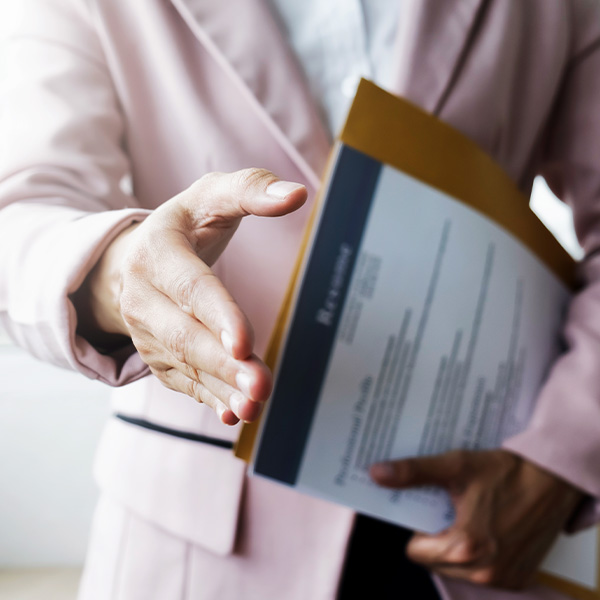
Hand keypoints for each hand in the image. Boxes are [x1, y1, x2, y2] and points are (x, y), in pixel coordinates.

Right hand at [81, 168, 306, 424]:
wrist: (134, 259)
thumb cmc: (185, 225)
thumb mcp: (211, 195)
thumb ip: (251, 189)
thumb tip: (297, 195)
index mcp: (156, 251)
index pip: (190, 287)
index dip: (217, 315)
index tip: (244, 344)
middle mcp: (142, 296)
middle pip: (185, 335)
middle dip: (223, 364)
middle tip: (262, 386)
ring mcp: (146, 331)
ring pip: (185, 365)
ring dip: (220, 388)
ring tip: (255, 406)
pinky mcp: (155, 354)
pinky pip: (182, 381)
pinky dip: (208, 398)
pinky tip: (235, 414)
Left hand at [370, 449, 583, 588]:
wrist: (555, 478)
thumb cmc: (505, 470)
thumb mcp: (455, 466)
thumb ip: (413, 472)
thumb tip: (377, 473)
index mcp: (464, 547)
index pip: (415, 552)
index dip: (416, 528)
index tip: (425, 508)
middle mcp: (485, 572)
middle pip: (436, 562)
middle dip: (435, 537)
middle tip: (447, 508)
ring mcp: (505, 578)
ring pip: (458, 570)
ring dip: (458, 547)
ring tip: (467, 515)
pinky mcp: (521, 577)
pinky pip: (485, 573)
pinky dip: (481, 554)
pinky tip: (488, 526)